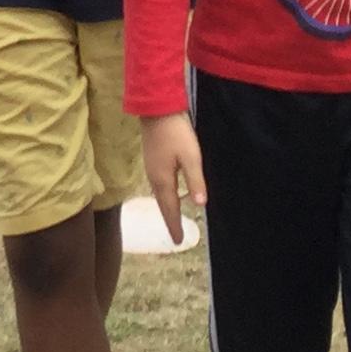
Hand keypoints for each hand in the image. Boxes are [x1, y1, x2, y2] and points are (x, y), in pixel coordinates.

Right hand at [141, 111, 206, 244]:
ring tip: (173, 219)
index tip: (178, 241)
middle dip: (169, 220)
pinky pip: (158, 186)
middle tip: (176, 236)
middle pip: (162, 204)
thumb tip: (199, 204)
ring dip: (166, 208)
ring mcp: (151, 168)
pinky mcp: (152, 160)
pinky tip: (169, 194)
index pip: (170, 209)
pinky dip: (165, 196)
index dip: (174, 225)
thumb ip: (195, 180)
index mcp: (163, 180)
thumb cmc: (176, 133)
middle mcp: (154, 178)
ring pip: (160, 195)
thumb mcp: (191, 157)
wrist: (156, 110)